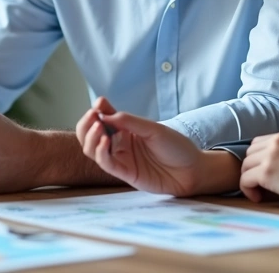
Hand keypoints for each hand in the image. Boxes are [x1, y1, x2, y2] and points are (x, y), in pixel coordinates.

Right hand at [76, 97, 239, 196]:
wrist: (192, 170)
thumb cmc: (176, 147)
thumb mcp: (153, 128)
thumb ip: (128, 121)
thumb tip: (102, 114)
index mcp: (125, 129)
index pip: (102, 119)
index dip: (96, 112)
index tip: (98, 106)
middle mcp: (119, 143)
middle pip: (90, 135)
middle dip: (86, 125)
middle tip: (92, 117)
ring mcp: (121, 159)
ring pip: (92, 150)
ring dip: (91, 137)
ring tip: (98, 127)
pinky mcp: (124, 174)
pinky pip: (105, 163)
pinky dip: (101, 152)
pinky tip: (105, 141)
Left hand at [239, 128, 278, 208]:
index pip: (261, 143)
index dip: (260, 159)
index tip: (267, 173)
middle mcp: (277, 140)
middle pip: (250, 153)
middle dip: (253, 168)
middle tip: (262, 184)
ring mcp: (270, 155)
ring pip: (245, 166)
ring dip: (249, 179)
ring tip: (261, 192)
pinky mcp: (266, 172)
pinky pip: (245, 179)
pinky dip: (248, 190)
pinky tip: (259, 198)